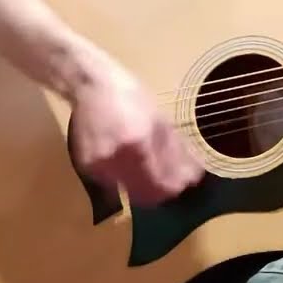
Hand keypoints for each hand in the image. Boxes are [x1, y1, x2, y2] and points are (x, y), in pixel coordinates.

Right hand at [68, 50, 205, 205]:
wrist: (92, 86)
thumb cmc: (131, 98)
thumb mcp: (160, 120)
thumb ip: (177, 151)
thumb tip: (195, 176)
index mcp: (138, 143)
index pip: (162, 185)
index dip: (176, 188)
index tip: (184, 183)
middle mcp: (116, 159)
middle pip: (146, 196)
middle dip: (161, 191)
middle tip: (170, 181)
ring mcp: (99, 165)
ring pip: (130, 192)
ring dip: (143, 186)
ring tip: (148, 166)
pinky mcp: (87, 168)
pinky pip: (113, 184)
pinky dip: (125, 179)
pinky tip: (128, 161)